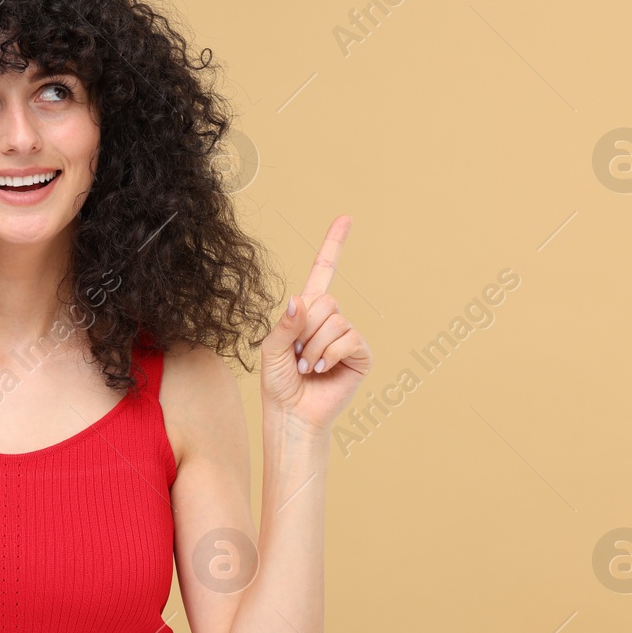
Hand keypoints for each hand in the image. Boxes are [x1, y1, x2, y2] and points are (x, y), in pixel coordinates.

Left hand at [260, 215, 371, 431]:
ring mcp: (348, 336)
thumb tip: (300, 300)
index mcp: (308, 312)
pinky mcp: (361, 354)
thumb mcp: (270, 349)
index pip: (323, 272)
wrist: (292, 414)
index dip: (334, 245)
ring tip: (307, 367)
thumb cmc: (279, 383)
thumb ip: (283, 324)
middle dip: (305, 330)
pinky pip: (348, 338)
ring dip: (314, 347)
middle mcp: (331, 320)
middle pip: (325, 300)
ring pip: (334, 321)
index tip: (346, 218)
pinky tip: (322, 370)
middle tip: (297, 355)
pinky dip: (330, 354)